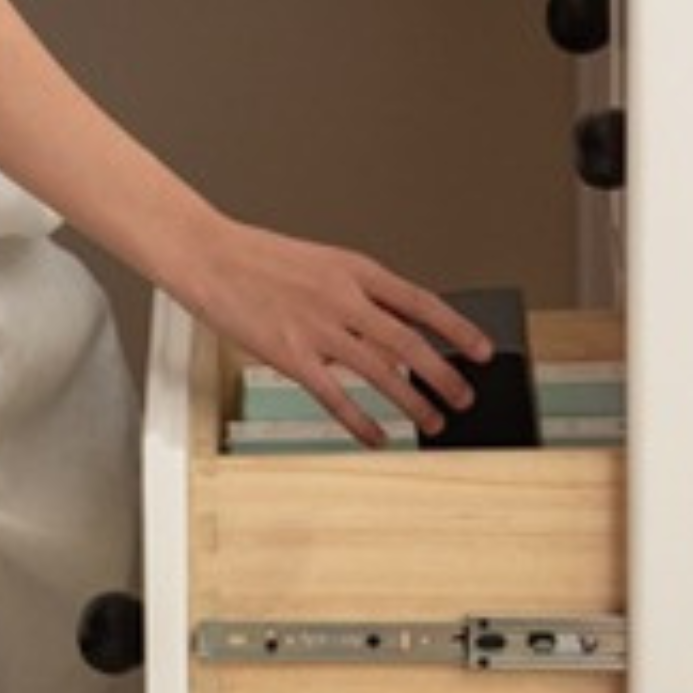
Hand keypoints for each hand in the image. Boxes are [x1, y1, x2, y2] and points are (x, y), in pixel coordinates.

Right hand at [177, 224, 494, 448]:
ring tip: (432, 423)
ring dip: (413, 402)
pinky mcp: (291, 355)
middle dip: (445, 375)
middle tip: (465, 398)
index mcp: (356, 270)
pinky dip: (361, 421)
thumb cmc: (260, 260)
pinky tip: (376, 437)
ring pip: (381, 371)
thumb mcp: (321, 265)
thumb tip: (391, 337)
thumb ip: (357, 298)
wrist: (209, 256)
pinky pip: (335, 396)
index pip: (421, 302)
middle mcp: (344, 298)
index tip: (483, 351)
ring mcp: (318, 328)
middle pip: (410, 342)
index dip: (458, 329)